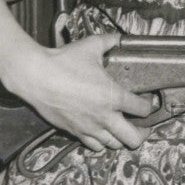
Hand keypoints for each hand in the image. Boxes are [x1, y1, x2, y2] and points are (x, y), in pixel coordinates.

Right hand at [0, 33, 158, 151]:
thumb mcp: (91, 46)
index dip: (149, 105)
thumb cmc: (64, 62)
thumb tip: (118, 37)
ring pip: (114, 145)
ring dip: (121, 138)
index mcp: (114, 96)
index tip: (148, 101)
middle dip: (143, 133)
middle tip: (144, 127)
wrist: (36, 77)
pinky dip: (102, 143)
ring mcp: (89, 127)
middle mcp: (105, 116)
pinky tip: (103, 134)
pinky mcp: (75, 132)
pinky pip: (94, 146)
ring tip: (123, 130)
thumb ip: (109, 41)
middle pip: (133, 138)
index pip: (142, 109)